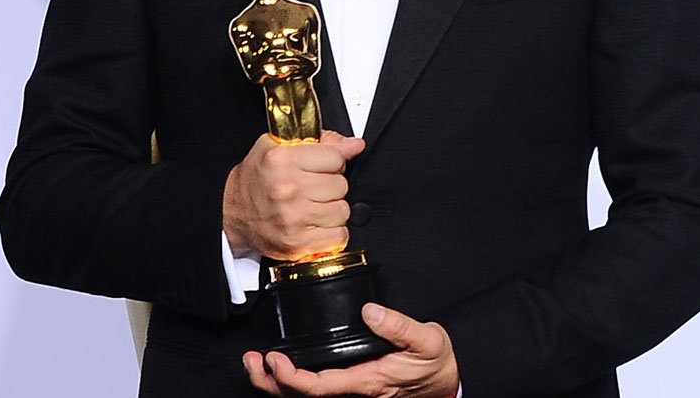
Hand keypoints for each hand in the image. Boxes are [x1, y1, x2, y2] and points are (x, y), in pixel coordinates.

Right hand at [223, 130, 364, 259]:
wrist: (232, 213)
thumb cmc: (257, 179)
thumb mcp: (280, 146)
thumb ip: (322, 141)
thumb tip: (355, 145)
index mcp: (282, 159)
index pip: (336, 157)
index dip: (332, 162)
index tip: (320, 167)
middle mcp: (287, 188)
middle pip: (341, 185)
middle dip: (332, 186)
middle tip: (313, 188)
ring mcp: (293, 217)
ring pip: (342, 211)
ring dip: (333, 210)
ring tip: (313, 206)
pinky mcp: (297, 243)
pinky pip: (338, 236)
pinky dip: (332, 232)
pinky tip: (315, 224)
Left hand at [243, 303, 459, 396]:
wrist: (447, 383)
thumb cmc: (435, 364)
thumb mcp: (426, 340)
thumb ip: (398, 325)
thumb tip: (369, 311)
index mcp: (367, 381)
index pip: (320, 387)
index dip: (292, 378)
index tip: (274, 359)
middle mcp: (354, 392)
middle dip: (271, 382)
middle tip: (252, 360)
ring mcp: (350, 392)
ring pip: (305, 396)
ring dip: (276, 382)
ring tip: (256, 362)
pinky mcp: (350, 386)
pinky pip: (314, 389)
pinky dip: (291, 380)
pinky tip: (281, 366)